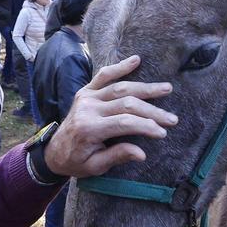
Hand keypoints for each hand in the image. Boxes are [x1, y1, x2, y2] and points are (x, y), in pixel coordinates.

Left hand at [44, 55, 176, 177]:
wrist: (54, 151)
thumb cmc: (76, 161)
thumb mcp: (94, 166)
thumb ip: (117, 156)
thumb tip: (142, 153)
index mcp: (90, 129)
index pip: (124, 123)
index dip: (146, 126)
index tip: (163, 132)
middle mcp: (88, 109)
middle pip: (127, 104)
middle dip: (152, 111)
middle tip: (172, 118)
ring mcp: (87, 97)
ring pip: (120, 88)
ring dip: (145, 88)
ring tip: (166, 88)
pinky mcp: (86, 91)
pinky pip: (103, 75)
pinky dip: (120, 66)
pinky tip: (136, 60)